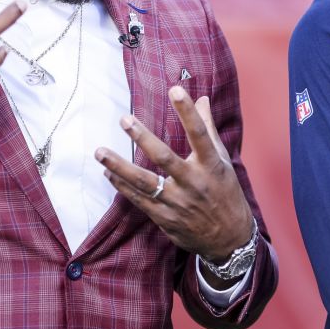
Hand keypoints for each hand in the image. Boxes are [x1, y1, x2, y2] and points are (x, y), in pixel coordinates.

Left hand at [95, 86, 254, 274]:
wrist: (229, 239)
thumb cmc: (226, 193)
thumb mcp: (223, 160)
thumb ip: (209, 129)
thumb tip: (202, 99)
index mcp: (211, 165)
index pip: (199, 133)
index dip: (188, 111)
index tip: (175, 89)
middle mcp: (194, 182)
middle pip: (165, 158)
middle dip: (143, 138)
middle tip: (124, 120)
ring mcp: (178, 202)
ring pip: (145, 183)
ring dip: (120, 167)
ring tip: (100, 152)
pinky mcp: (165, 218)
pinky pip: (140, 200)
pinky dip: (122, 187)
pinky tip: (108, 174)